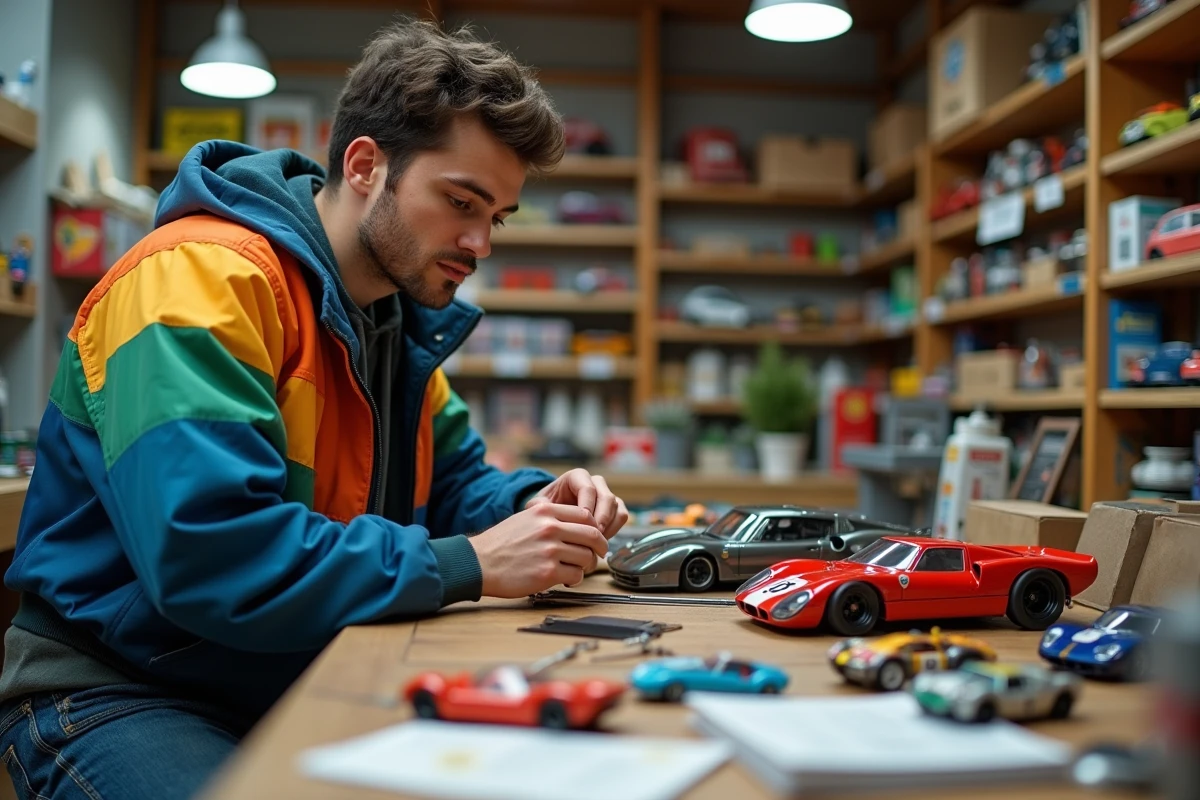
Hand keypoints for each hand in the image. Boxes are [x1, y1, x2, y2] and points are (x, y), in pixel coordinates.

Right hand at [469, 502, 607, 597]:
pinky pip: (576, 575)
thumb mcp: (526, 519)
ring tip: (576, 569)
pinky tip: (566, 579)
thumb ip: (551, 519)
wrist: (479, 563)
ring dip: (586, 565)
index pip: (585, 515)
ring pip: (586, 557)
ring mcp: (550, 550)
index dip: (595, 528)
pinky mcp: (548, 572)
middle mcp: (550, 528)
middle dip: (600, 547)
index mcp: (545, 511)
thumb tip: (580, 527)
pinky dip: (575, 578)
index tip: (595, 538)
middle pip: (592, 535)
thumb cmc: (501, 544)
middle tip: (598, 554)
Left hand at [525, 468, 629, 539]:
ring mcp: (607, 494)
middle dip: (600, 519)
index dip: (587, 508)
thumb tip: (542, 509)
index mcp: (577, 476)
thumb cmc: (546, 508)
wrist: (555, 515)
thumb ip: (538, 506)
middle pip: (607, 497)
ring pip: (617, 507)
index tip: (580, 526)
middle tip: (591, 538)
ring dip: (608, 526)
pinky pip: (622, 516)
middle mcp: (595, 482)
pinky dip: (614, 529)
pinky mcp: (615, 507)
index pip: (588, 489)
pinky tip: (600, 541)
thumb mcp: (538, 505)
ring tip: (594, 542)